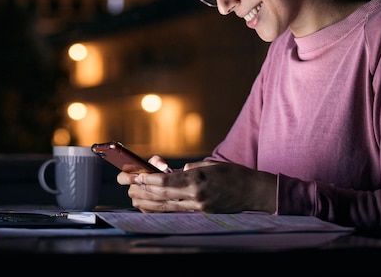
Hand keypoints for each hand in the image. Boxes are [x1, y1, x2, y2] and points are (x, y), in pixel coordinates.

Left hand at [116, 159, 277, 213]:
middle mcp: (195, 198)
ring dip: (145, 201)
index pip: (165, 183)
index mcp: (198, 181)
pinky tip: (148, 205)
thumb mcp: (211, 164)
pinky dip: (159, 209)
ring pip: (165, 207)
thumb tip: (173, 173)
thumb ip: (191, 169)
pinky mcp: (201, 215)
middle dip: (139, 189)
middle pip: (160, 196)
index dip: (146, 180)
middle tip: (125, 183)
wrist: (255, 193)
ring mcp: (198, 209)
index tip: (132, 175)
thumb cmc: (235, 174)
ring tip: (131, 194)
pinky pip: (175, 212)